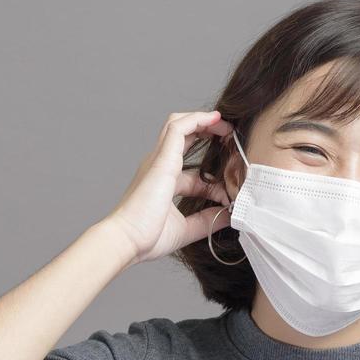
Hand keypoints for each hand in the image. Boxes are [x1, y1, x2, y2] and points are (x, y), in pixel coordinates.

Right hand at [104, 110, 233, 264]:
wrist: (127, 240)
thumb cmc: (146, 237)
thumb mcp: (186, 229)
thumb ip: (207, 220)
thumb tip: (230, 215)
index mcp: (164, 183)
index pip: (193, 172)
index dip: (216, 177)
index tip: (232, 187)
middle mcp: (160, 166)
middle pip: (183, 137)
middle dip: (208, 132)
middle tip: (230, 136)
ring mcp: (159, 160)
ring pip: (178, 124)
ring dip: (203, 120)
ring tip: (225, 124)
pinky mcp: (162, 158)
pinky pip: (178, 127)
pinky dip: (197, 119)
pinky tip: (215, 119)